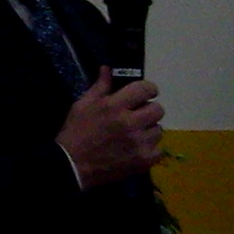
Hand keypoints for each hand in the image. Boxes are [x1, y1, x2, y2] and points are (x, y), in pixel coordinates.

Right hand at [56, 67, 163, 187]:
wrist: (73, 165)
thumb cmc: (76, 132)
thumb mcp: (82, 105)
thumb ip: (99, 87)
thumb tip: (107, 68)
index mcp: (114, 106)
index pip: (146, 89)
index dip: (147, 89)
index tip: (142, 95)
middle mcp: (131, 122)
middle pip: (158, 109)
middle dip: (148, 110)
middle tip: (137, 116)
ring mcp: (140, 143)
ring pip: (159, 130)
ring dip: (148, 130)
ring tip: (134, 135)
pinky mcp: (145, 160)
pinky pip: (160, 149)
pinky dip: (150, 148)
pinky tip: (136, 148)